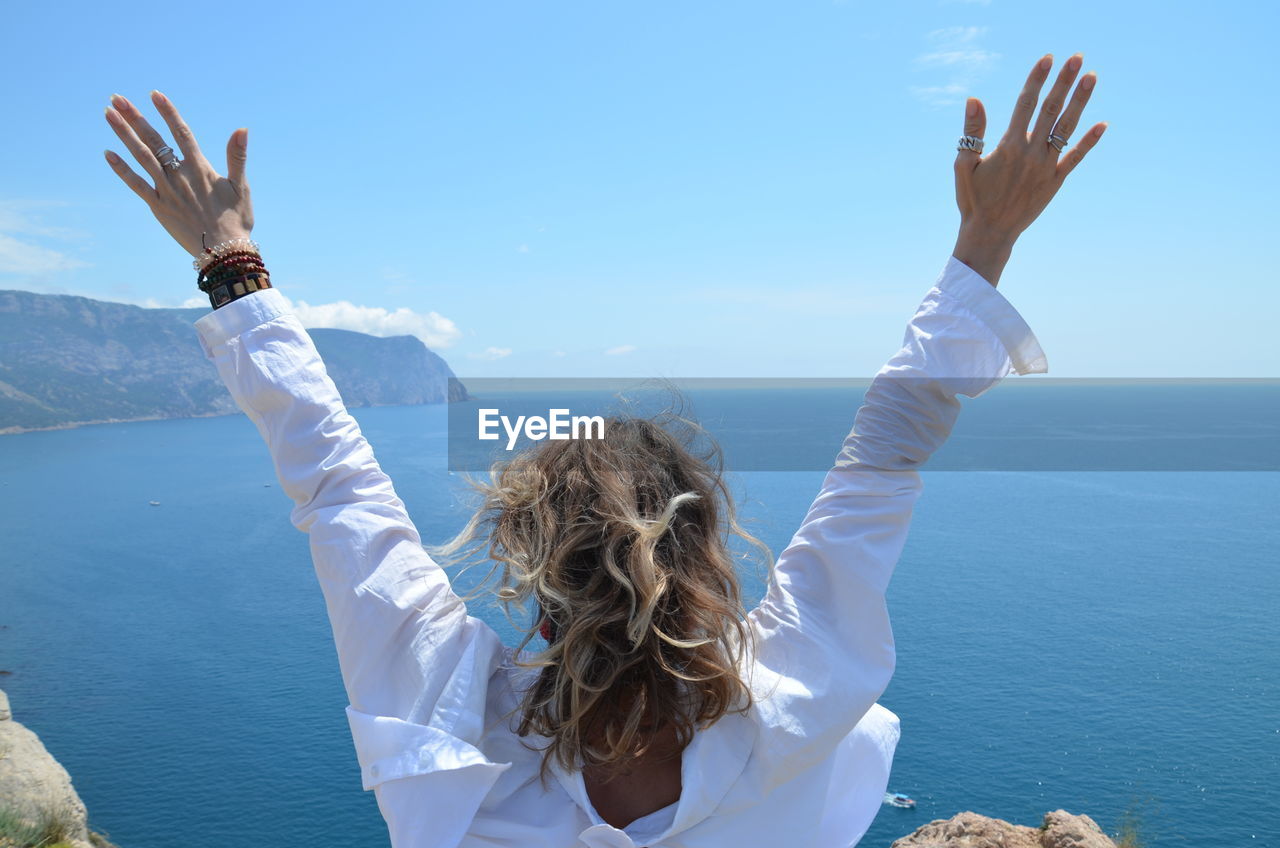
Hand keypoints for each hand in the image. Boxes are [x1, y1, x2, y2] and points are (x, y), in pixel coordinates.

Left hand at [103, 91, 252, 258]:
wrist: (224, 251)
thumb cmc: (236, 220)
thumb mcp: (241, 186)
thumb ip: (237, 156)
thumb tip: (242, 129)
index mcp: (200, 168)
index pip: (181, 132)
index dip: (168, 112)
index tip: (154, 94)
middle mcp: (179, 175)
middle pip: (154, 140)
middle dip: (134, 117)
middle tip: (116, 97)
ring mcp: (166, 190)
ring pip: (141, 156)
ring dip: (124, 134)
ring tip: (108, 114)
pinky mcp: (158, 206)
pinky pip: (136, 184)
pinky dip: (122, 169)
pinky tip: (108, 153)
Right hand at [952, 52, 1106, 285]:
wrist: (990, 233)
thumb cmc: (973, 199)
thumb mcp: (964, 164)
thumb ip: (972, 131)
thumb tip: (974, 99)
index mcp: (1008, 146)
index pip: (1025, 104)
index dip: (1037, 79)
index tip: (1047, 59)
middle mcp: (1030, 153)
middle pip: (1050, 109)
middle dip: (1064, 81)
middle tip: (1076, 58)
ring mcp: (1046, 166)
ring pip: (1066, 127)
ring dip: (1080, 101)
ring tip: (1091, 77)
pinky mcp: (1055, 181)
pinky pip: (1075, 157)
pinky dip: (1089, 141)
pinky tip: (1103, 124)